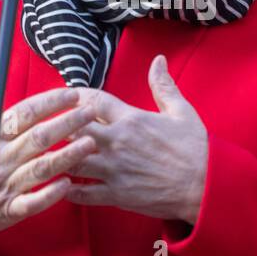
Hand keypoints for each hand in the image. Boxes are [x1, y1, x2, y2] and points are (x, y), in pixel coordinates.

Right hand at [0, 67, 97, 255]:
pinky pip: (33, 203)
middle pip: (39, 137)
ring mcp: (5, 186)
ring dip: (68, 155)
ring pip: (42, 167)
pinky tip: (69, 182)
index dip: (50, 102)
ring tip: (91, 142)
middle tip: (91, 112)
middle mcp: (0, 159)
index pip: (24, 113)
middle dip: (67, 123)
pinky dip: (51, 194)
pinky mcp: (9, 210)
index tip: (72, 94)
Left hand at [65, 55, 208, 224]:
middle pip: (73, 129)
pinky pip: (82, 194)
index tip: (66, 97)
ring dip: (59, 157)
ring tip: (49, 155)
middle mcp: (118, 142)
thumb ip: (163, 86)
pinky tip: (62, 185)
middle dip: (59, 126)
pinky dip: (69, 190)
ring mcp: (115, 170)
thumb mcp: (181, 111)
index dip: (75, 96)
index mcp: (131, 119)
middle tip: (49, 126)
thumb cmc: (196, 148)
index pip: (92, 101)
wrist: (207, 185)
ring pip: (72, 161)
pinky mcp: (116, 195)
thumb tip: (158, 60)